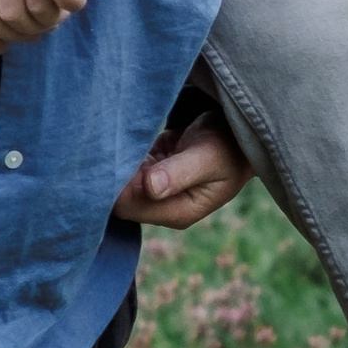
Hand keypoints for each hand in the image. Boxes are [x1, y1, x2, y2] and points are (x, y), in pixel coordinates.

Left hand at [114, 102, 254, 230]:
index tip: (116, 155)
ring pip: (118, 186)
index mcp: (178, 212)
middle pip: (119, 199)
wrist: (236, 135)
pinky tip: (124, 141)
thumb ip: (179, 172)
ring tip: (120, 139)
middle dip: (112, 175)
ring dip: (114, 165)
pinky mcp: (148, 178)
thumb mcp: (207, 157)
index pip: (129, 206)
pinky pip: (123, 173)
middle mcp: (163, 209)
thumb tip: (150, 188)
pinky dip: (120, 158)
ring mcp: (154, 195)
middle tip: (111, 143)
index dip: (117, 184)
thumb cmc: (227, 146)